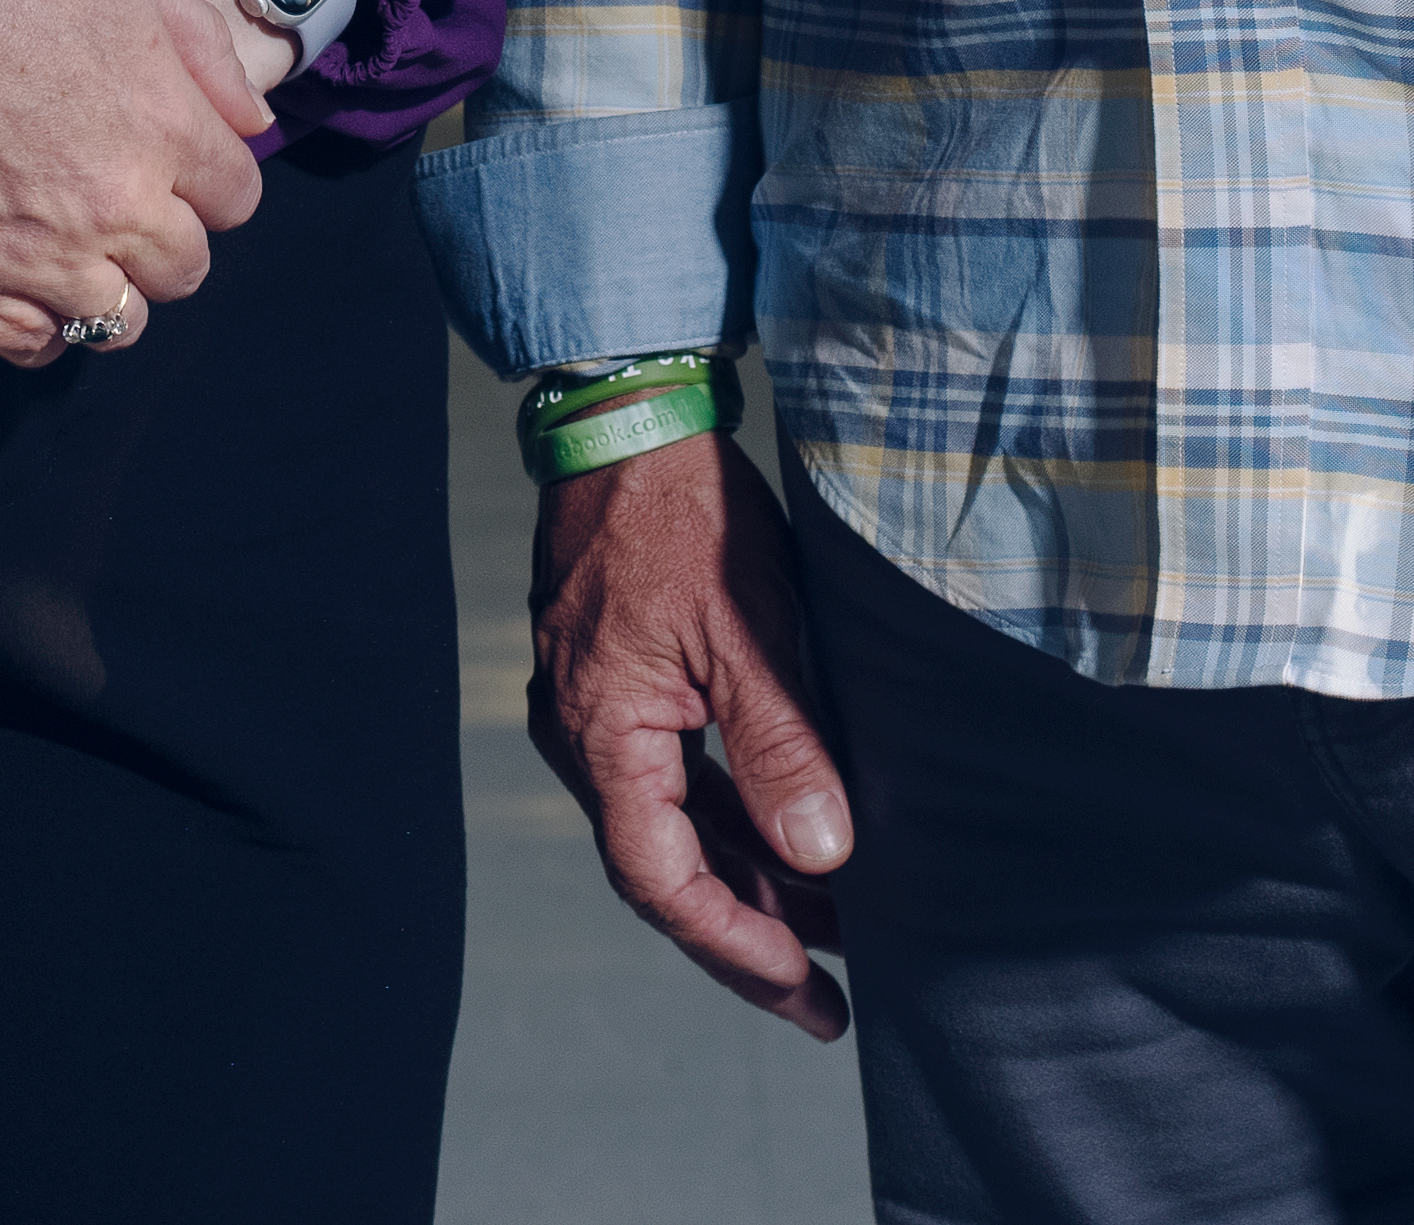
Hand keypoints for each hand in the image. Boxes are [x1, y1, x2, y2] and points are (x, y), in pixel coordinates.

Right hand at [0, 0, 266, 363]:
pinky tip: (32, 290)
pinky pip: (27, 346)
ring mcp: (35, 253)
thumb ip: (203, 52)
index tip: (181, 165)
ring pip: (117, 322)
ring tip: (81, 252)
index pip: (236, 199)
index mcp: (163, 124)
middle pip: (184, 269)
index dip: (213, 181)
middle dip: (168, 239)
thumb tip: (253, 124)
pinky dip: (42, 328)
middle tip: (129, 205)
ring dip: (111, 290)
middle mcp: (112, 202)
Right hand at [528, 426, 855, 1037]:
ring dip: (746, 879)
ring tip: (830, 929)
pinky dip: (732, 816)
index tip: (808, 991)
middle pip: (665, 870)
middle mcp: (583, 735)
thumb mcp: (750, 628)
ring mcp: (596, 708)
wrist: (628, 412)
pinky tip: (789, 839)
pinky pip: (673, 777)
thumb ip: (782, 746)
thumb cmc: (684, 509)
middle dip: (749, 937)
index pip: (663, 879)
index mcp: (602, 733)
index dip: (738, 946)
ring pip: (674, 826)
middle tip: (827, 1001)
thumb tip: (821, 858)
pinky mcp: (619, 679)